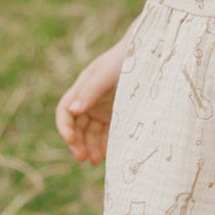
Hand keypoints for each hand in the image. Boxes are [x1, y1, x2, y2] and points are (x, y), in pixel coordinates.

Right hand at [55, 38, 129, 164]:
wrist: (150, 54)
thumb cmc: (125, 59)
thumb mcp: (106, 74)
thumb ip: (91, 90)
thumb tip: (74, 110)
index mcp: (82, 89)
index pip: (65, 112)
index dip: (64, 127)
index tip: (70, 140)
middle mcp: (90, 101)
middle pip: (76, 126)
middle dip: (77, 143)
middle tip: (83, 158)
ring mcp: (104, 108)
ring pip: (91, 133)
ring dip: (91, 147)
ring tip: (96, 161)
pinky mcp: (118, 115)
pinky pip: (108, 133)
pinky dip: (106, 144)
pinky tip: (110, 154)